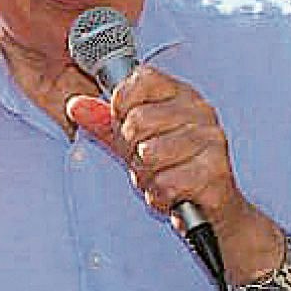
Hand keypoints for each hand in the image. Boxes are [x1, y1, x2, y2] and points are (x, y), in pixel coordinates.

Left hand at [65, 67, 283, 279]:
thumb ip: (105, 123)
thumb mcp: (136, 143)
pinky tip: (172, 195)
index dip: (121, 107)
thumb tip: (75, 105)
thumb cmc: (176, 171)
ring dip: (146, 178)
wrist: (215, 212)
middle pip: (138, 121)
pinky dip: (160, 197)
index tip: (127, 129)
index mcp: (182, 95)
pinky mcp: (215, 172)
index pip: (141, 78)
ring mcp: (211, 140)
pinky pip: (165, 183)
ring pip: (149, 155)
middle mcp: (201, 111)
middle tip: (147, 164)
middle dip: (131, 153)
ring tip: (161, 179)